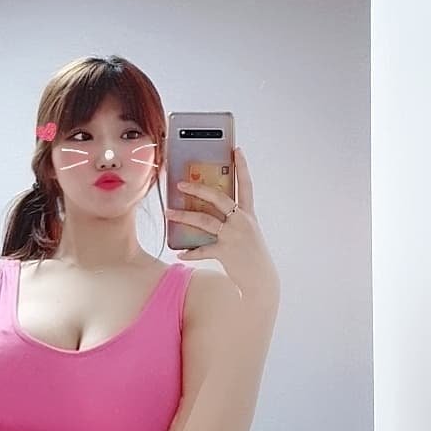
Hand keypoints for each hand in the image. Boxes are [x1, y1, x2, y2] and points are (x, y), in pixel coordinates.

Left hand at [165, 146, 279, 299]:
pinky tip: (180, 253)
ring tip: (168, 213)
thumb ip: (232, 222)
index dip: (242, 166)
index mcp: (248, 215)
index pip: (246, 185)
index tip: (236, 149)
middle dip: (198, 188)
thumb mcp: (247, 234)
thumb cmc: (252, 257)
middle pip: (218, 198)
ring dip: (183, 216)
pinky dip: (190, 252)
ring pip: (204, 221)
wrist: (261, 280)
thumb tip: (208, 214)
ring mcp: (234, 236)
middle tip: (180, 183)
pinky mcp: (226, 252)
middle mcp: (242, 222)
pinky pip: (203, 250)